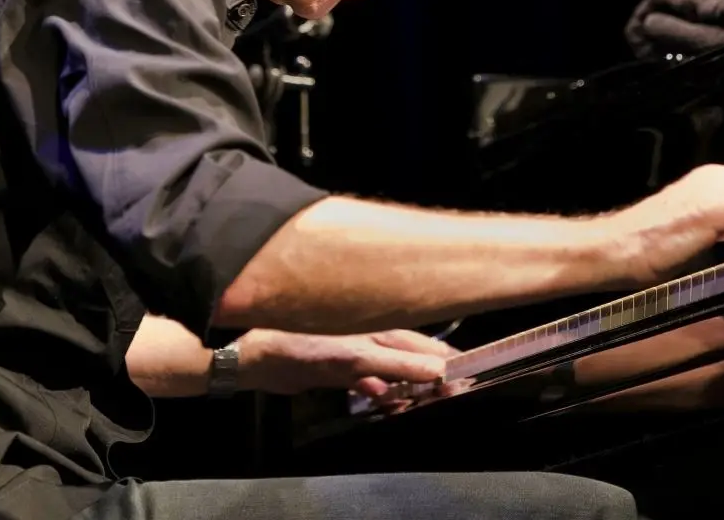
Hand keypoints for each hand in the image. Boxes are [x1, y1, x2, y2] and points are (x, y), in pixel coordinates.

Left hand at [235, 327, 455, 397]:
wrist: (256, 354)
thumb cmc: (305, 347)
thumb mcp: (355, 357)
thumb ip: (395, 364)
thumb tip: (438, 370)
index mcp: (378, 326)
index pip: (421, 344)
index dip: (444, 359)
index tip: (467, 374)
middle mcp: (369, 334)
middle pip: (408, 354)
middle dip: (429, 372)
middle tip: (449, 391)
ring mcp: (352, 349)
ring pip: (390, 366)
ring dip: (405, 382)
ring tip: (423, 398)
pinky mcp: (335, 365)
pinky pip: (368, 377)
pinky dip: (379, 388)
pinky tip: (383, 398)